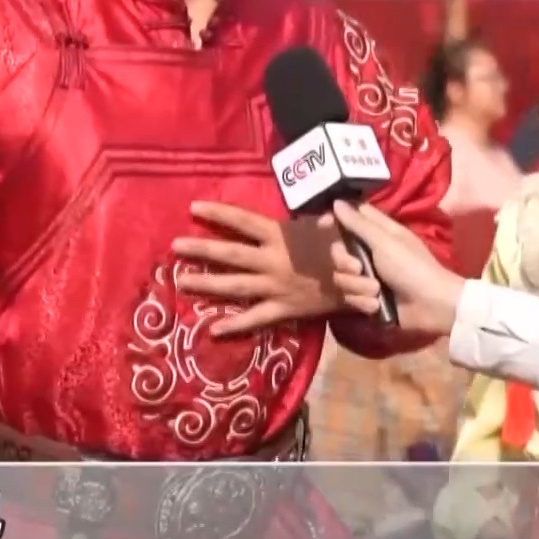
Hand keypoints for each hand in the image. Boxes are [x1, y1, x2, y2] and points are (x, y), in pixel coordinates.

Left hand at [170, 202, 383, 336]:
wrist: (364, 282)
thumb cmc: (347, 247)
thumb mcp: (330, 223)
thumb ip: (314, 217)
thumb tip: (315, 208)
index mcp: (280, 236)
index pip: (242, 221)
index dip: (217, 214)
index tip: (193, 208)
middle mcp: (271, 261)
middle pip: (230, 254)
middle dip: (201, 250)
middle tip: (174, 247)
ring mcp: (274, 287)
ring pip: (235, 286)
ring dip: (207, 284)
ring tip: (181, 282)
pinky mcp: (283, 309)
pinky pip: (255, 318)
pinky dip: (234, 325)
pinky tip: (212, 330)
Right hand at [329, 199, 466, 334]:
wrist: (431, 306)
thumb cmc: (411, 267)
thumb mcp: (384, 241)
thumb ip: (358, 223)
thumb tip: (336, 202)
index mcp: (378, 232)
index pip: (350, 216)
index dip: (335, 217)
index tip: (322, 225)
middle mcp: (370, 252)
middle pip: (338, 250)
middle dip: (345, 262)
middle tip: (359, 268)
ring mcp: (368, 276)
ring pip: (342, 277)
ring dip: (359, 286)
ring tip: (377, 292)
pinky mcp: (367, 298)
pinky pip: (350, 298)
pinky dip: (364, 302)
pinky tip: (378, 305)